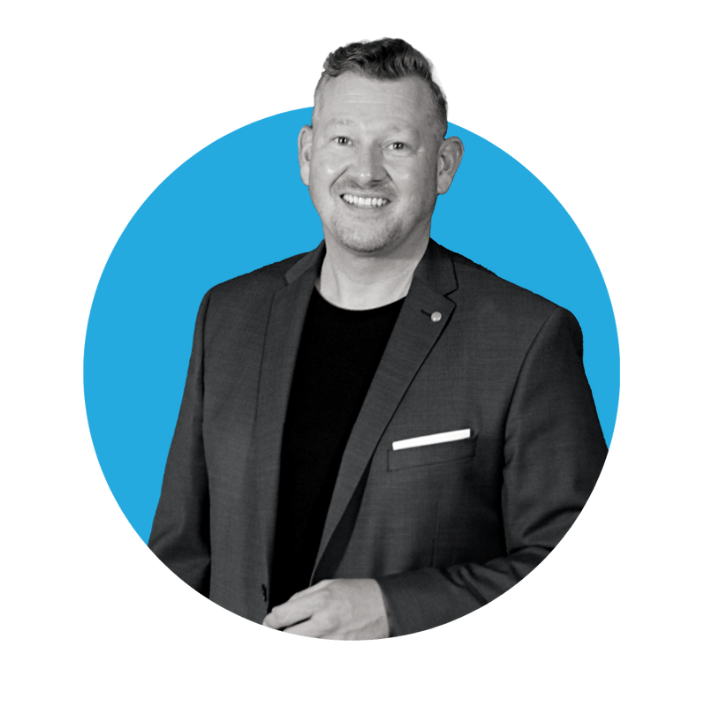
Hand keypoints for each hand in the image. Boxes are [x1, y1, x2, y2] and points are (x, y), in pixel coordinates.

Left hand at [262, 578, 389, 640]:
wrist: (386, 607)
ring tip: (302, 633)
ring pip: (303, 645)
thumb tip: (284, 609)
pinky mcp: (343, 648)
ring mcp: (334, 640)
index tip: (270, 623)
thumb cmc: (358, 593)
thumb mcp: (329, 584)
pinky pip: (320, 649)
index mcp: (320, 601)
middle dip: (282, 635)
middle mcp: (325, 622)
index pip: (283, 615)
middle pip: (289, 637)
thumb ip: (303, 596)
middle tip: (281, 632)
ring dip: (300, 639)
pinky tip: (317, 638)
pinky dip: (315, 643)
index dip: (271, 621)